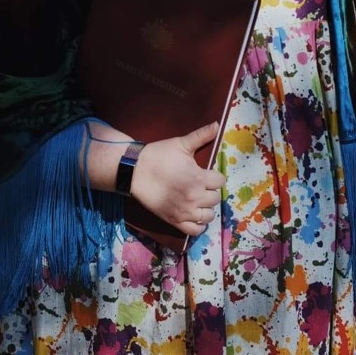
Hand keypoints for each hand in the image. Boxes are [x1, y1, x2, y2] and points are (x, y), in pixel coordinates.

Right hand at [130, 121, 224, 236]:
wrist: (134, 171)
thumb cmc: (158, 155)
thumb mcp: (180, 143)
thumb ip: (201, 136)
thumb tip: (217, 124)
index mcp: (199, 178)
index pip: (220, 181)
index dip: (214, 176)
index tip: (206, 174)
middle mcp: (195, 197)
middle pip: (216, 198)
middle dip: (210, 191)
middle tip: (201, 186)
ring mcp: (185, 211)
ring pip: (209, 215)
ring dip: (206, 208)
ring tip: (199, 200)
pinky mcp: (174, 221)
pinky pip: (195, 230)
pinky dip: (198, 225)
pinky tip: (195, 215)